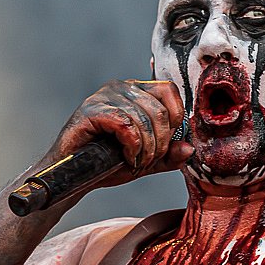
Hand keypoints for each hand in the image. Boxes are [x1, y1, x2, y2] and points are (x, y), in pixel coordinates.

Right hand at [41, 79, 193, 189]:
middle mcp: (122, 88)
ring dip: (145, 149)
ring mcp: (104, 96)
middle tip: (147, 161)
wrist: (75, 176)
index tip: (164, 145)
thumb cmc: (107, 163)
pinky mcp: (90, 110)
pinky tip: (124, 156)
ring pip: (143, 119)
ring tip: (135, 162)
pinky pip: (124, 124)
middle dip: (160, 143)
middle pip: (160, 110)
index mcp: (137, 92)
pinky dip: (131, 145)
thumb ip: (169, 155)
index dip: (174, 120)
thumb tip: (189, 148)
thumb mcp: (147, 160)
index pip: (169, 91)